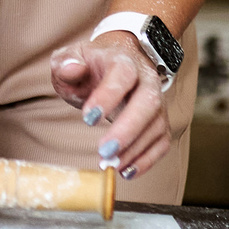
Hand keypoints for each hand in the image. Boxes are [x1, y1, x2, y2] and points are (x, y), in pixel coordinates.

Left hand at [50, 31, 170, 179]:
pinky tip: (126, 171)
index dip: (107, 96)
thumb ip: (66, 62)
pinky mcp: (158, 121)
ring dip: (134, 149)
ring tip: (109, 165)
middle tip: (104, 151)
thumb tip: (71, 69)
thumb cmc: (90, 63)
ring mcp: (157, 101)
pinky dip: (147, 159)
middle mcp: (146, 79)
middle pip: (148, 102)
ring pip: (156, 125)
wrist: (117, 60)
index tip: (88, 118)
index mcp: (123, 60)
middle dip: (127, 129)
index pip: (122, 74)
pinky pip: (161, 142)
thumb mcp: (71, 56)